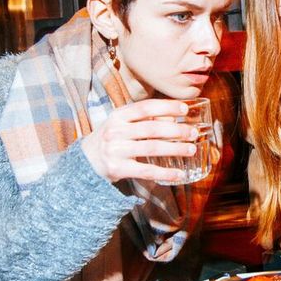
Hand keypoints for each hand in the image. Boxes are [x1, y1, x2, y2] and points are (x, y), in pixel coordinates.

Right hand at [81, 99, 197, 182]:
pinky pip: (146, 171)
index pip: (145, 107)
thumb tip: (174, 116)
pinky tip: (179, 173)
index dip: (166, 106)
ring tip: (191, 149)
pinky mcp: (118, 169)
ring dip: (175, 149)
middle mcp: (115, 131)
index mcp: (118, 116)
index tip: (185, 108)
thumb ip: (145, 118)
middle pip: (151, 128)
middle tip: (193, 132)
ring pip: (152, 148)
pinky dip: (165, 173)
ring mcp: (116, 150)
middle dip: (176, 130)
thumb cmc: (112, 138)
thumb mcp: (122, 123)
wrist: (86, 161)